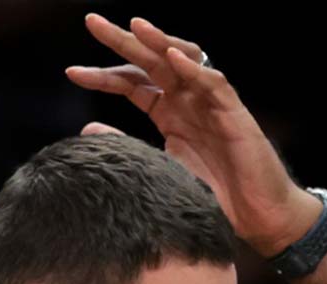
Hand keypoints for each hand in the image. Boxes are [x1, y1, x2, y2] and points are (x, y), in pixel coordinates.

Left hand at [67, 14, 321, 256]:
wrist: (255, 217)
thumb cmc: (212, 195)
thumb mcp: (158, 169)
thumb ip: (126, 147)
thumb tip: (87, 129)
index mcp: (169, 112)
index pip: (132, 83)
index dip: (102, 76)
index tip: (71, 73)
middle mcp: (188, 100)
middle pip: (152, 61)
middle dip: (123, 41)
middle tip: (92, 22)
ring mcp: (211, 103)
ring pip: (184, 60)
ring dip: (160, 41)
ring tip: (135, 26)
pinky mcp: (234, 113)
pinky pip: (213, 83)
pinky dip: (193, 68)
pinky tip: (172, 56)